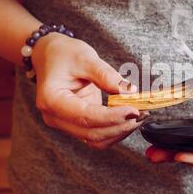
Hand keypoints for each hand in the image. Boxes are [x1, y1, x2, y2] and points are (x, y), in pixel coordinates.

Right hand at [31, 33, 146, 149]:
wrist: (49, 56)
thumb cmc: (63, 54)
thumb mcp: (85, 58)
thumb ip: (106, 76)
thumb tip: (129, 91)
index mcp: (52, 100)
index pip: (85, 116)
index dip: (112, 116)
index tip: (134, 110)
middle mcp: (55, 117)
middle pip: (91, 133)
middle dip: (120, 126)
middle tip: (143, 113)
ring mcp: (65, 123)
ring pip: (95, 140)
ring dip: (119, 132)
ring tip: (139, 117)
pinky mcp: (76, 124)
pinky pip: (96, 136)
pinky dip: (114, 131)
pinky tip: (129, 119)